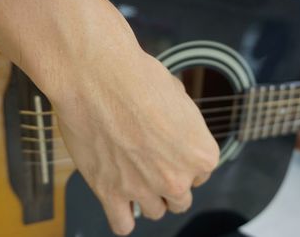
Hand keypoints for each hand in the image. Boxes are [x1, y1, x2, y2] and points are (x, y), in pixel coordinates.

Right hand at [49, 11, 218, 235]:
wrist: (99, 77)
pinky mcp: (110, 192)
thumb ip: (184, 124)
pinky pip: (123, 224)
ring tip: (133, 175)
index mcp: (201, 154)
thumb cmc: (138, 79)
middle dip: (169, 181)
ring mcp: (144, 189)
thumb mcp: (179, 95)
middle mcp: (177, 177)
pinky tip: (119, 202)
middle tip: (152, 163)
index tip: (171, 151)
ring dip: (147, 196)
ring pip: (155, 210)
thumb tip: (178, 126)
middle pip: (180, 197)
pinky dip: (123, 217)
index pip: (201, 173)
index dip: (183, 160)